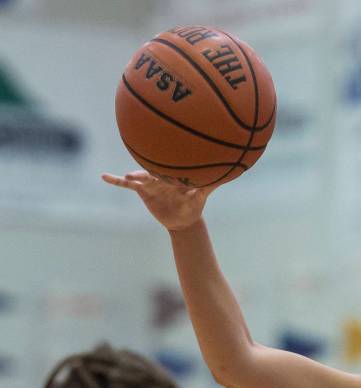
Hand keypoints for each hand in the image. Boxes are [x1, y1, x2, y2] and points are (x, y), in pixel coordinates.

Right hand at [101, 169, 216, 230]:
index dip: (163, 165)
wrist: (184, 220)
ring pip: (139, 177)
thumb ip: (207, 187)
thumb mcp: (200, 198)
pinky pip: (127, 185)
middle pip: (151, 171)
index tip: (159, 159)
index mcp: (173, 175)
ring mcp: (150, 182)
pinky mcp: (142, 191)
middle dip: (146, 170)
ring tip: (127, 177)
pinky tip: (104, 176)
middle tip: (141, 168)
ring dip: (133, 177)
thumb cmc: (194, 206)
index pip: (167, 168)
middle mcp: (160, 176)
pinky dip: (116, 181)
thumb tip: (221, 179)